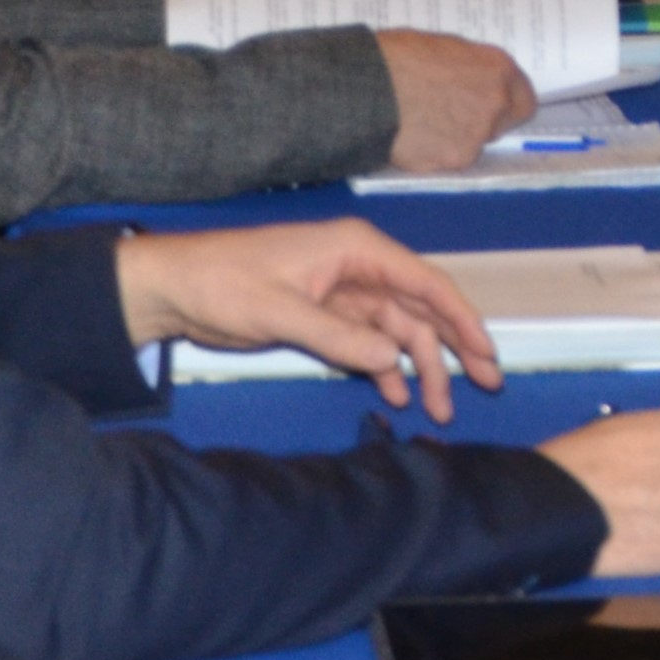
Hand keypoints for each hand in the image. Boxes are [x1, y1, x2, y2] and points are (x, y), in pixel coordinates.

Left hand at [115, 219, 501, 420]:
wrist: (173, 289)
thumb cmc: (223, 283)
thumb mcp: (279, 311)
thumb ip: (338, 335)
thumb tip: (391, 358)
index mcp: (358, 250)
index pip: (426, 283)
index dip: (462, 319)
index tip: (486, 354)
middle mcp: (361, 268)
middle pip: (421, 310)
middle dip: (453, 349)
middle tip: (484, 386)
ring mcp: (345, 294)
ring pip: (398, 332)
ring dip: (418, 368)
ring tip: (436, 409)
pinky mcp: (326, 317)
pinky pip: (368, 344)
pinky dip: (384, 369)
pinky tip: (394, 396)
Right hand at [375, 31, 537, 169]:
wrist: (367, 88)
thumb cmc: (397, 58)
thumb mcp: (444, 49)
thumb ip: (470, 69)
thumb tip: (473, 80)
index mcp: (498, 68)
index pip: (524, 100)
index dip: (507, 105)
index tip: (492, 108)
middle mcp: (496, 102)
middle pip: (502, 125)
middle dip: (482, 123)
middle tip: (450, 117)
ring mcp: (477, 134)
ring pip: (474, 145)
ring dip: (456, 139)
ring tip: (422, 124)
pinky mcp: (453, 160)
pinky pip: (449, 160)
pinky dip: (434, 153)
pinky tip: (412, 139)